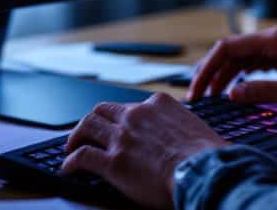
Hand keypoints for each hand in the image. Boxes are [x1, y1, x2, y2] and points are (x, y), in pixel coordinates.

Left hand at [62, 93, 226, 208]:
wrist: (205, 171)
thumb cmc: (209, 156)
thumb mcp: (197, 128)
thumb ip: (183, 126)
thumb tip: (188, 138)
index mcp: (159, 104)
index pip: (132, 104)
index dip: (122, 116)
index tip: (119, 124)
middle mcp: (136, 115)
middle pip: (103, 110)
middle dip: (93, 120)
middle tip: (88, 132)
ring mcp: (122, 137)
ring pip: (87, 126)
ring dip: (76, 136)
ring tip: (71, 146)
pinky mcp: (113, 162)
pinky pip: (82, 157)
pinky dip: (70, 162)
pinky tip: (67, 168)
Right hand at [188, 26, 276, 109]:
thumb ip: (263, 91)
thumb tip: (231, 94)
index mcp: (273, 40)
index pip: (228, 47)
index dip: (208, 67)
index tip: (197, 87)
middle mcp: (271, 40)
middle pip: (229, 52)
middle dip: (210, 72)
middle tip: (197, 94)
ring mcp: (275, 49)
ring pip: (238, 59)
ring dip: (222, 76)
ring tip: (209, 96)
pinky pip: (250, 66)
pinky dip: (237, 77)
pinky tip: (230, 91)